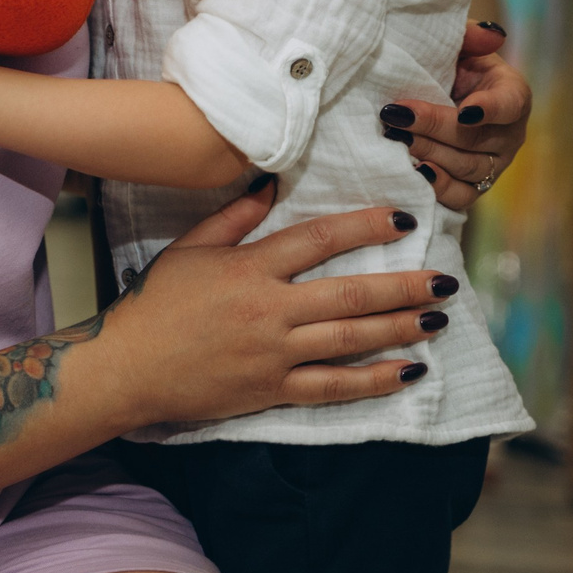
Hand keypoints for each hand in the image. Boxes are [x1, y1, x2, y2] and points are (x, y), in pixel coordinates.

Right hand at [88, 187, 450, 427]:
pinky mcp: (274, 390)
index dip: (365, 226)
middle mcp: (268, 309)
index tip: (403, 218)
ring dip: (400, 328)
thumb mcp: (188, 249)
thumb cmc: (155, 304)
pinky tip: (409, 371)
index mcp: (249, 268)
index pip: (319, 239)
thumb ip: (233, 217)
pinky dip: (375, 381)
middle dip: (403, 286)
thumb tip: (270, 183)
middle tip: (445, 280)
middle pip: (350, 294)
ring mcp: (274, 353)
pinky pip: (335, 386)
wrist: (127, 367)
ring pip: (351, 340)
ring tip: (437, 319)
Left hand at [383, 21, 532, 209]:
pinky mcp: (473, 187)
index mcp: (512, 95)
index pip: (510, 104)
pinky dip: (437, 188)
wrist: (431, 94)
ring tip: (396, 139)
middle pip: (477, 138)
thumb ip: (470, 35)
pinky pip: (461, 197)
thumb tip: (493, 34)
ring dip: (429, 153)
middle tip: (396, 117)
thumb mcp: (457, 45)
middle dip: (434, 128)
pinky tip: (411, 173)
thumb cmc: (448, 64)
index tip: (465, 111)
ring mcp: (493, 164)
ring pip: (466, 168)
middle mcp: (509, 134)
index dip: (489, 109)